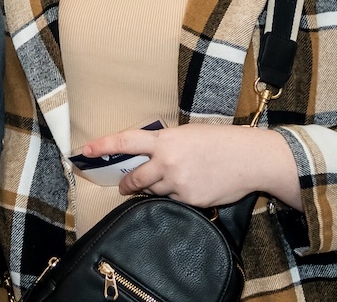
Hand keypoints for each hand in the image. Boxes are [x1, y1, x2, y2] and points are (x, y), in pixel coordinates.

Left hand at [80, 123, 302, 209]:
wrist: (251, 158)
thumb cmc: (222, 142)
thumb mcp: (188, 134)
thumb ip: (165, 145)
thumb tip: (147, 156)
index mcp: (165, 140)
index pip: (125, 142)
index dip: (102, 146)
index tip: (85, 151)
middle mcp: (167, 162)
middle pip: (134, 178)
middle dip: (126, 184)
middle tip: (123, 186)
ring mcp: (178, 183)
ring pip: (154, 191)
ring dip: (156, 188)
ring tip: (173, 180)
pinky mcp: (190, 200)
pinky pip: (174, 201)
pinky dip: (178, 196)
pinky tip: (193, 187)